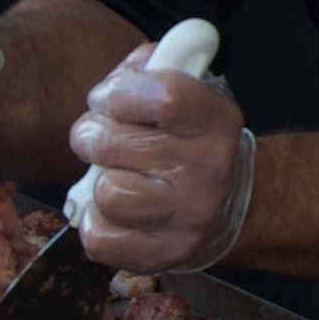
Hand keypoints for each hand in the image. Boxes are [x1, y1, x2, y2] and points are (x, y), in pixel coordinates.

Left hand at [70, 45, 255, 266]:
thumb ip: (150, 66)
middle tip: (104, 138)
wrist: (226, 204)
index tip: (111, 100)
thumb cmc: (187, 137)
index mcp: (215, 120)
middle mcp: (207, 170)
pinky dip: (96, 223)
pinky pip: (98, 238)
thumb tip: (118, 79)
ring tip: (115, 175)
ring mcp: (187, 217)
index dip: (118, 94)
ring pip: (106, 193)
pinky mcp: (164, 254)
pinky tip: (115, 212)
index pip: (163, 98)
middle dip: (92, 135)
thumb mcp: (184, 87)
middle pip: (112, 144)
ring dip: (99, 182)